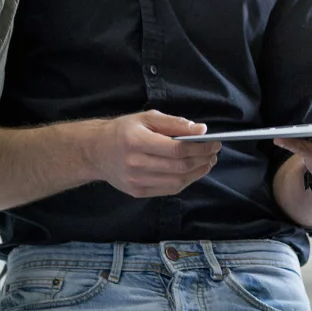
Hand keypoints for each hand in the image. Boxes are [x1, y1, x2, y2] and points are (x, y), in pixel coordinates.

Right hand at [85, 111, 221, 198]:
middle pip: (179, 167)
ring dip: (198, 172)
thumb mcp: (146, 118)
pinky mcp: (138, 192)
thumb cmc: (123, 131)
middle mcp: (135, 164)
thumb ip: (174, 123)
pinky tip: (192, 171)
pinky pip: (169, 190)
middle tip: (215, 152)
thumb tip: (200, 130)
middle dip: (203, 159)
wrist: (96, 152)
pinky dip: (185, 181)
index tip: (215, 142)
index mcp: (136, 141)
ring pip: (177, 182)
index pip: (177, 149)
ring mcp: (136, 181)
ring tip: (208, 162)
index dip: (200, 147)